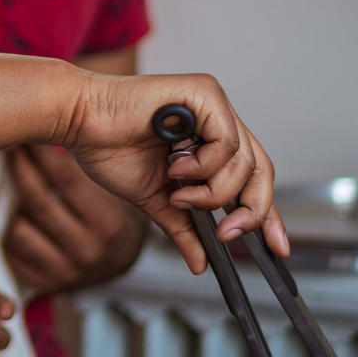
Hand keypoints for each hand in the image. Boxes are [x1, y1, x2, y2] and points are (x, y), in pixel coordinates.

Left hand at [3, 144, 149, 293]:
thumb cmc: (113, 214)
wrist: (121, 261)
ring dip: (14, 206)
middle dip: (20, 169)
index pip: (66, 180)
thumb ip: (83, 169)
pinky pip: (12, 252)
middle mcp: (87, 251)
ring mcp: (66, 272)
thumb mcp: (111, 193)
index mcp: (107, 224)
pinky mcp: (47, 285)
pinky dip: (11, 232)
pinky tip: (18, 217)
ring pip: (18, 228)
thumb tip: (43, 132)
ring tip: (18, 190)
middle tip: (11, 149)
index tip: (28, 135)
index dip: (41, 154)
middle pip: (38, 201)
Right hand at [63, 73, 288, 275]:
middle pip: (261, 171)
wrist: (79, 122)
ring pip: (244, 164)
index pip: (253, 179)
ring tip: (178, 192)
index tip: (278, 248)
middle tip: (227, 234)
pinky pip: (226, 143)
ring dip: (212, 192)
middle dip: (250, 210)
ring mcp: (213, 105)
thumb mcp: (155, 200)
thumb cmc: (108, 147)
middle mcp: (217, 120)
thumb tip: (200, 263)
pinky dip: (204, 167)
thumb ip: (183, 228)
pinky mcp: (205, 93)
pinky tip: (175, 166)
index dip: (268, 213)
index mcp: (208, 141)